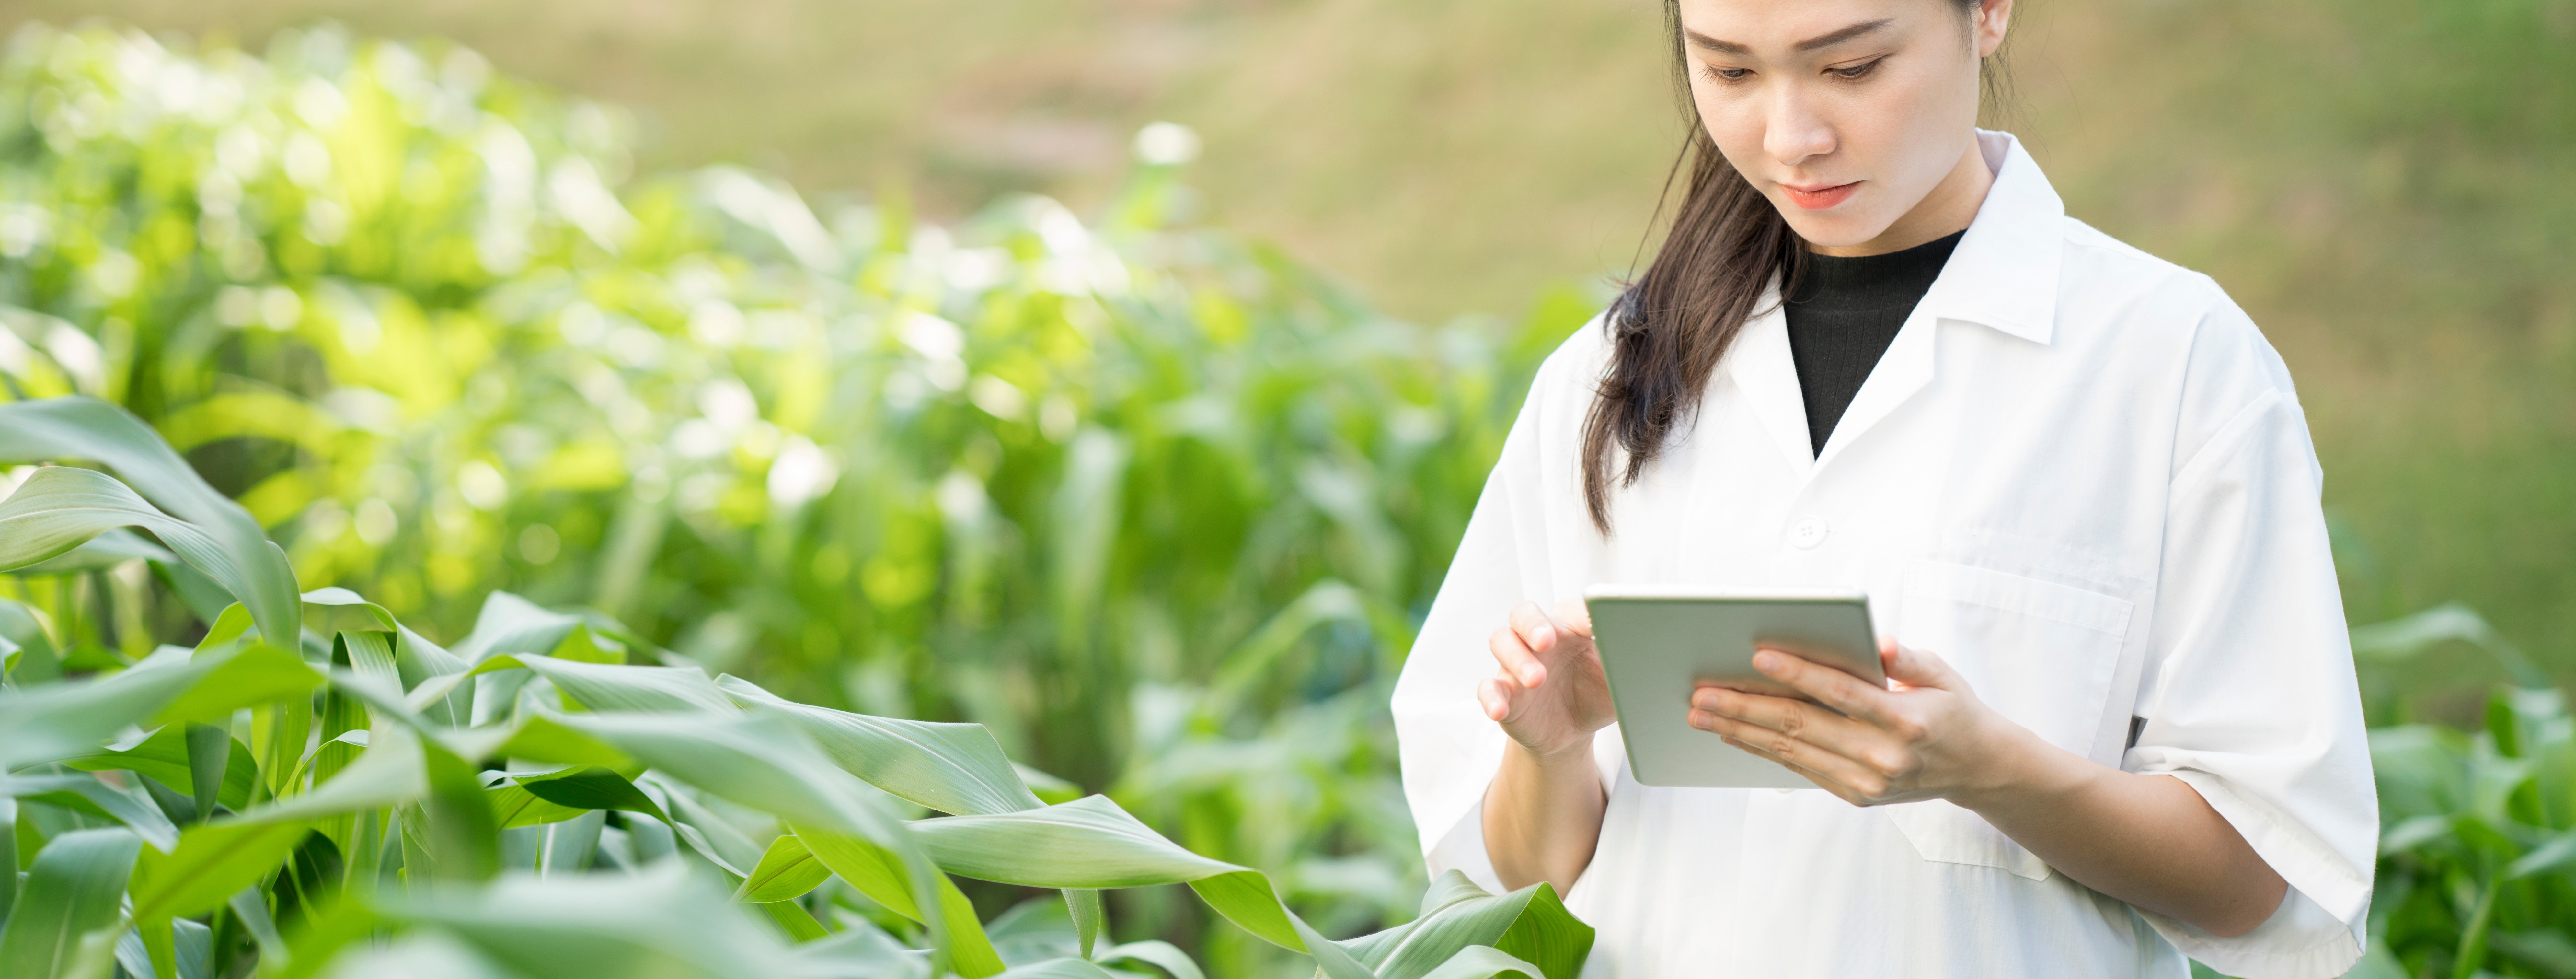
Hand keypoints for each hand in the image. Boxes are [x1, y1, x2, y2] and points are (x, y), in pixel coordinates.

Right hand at [1478, 600, 1614, 760]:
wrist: (1572, 731)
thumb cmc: (1596, 693)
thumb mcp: (1618, 679)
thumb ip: (1626, 661)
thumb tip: (1645, 649)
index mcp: (1570, 628)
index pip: (1572, 610)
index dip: (1583, 613)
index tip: (1597, 621)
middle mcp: (1539, 640)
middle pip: (1524, 615)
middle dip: (1533, 624)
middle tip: (1547, 640)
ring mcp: (1516, 664)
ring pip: (1502, 643)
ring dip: (1517, 659)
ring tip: (1537, 679)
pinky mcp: (1504, 692)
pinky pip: (1487, 688)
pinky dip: (1491, 697)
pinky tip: (1500, 710)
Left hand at [1685, 639, 2020, 806]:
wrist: (1979, 768)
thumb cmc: (1954, 710)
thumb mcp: (1941, 674)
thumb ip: (1906, 657)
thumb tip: (1875, 640)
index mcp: (1904, 719)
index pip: (1840, 692)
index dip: (1798, 674)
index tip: (1757, 656)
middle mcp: (1883, 756)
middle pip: (1803, 726)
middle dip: (1747, 708)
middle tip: (1703, 693)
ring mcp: (1867, 781)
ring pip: (1792, 751)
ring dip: (1742, 731)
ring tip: (1702, 713)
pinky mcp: (1856, 795)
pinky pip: (1800, 769)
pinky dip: (1763, 751)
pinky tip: (1733, 734)